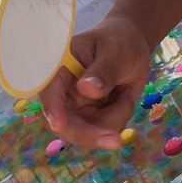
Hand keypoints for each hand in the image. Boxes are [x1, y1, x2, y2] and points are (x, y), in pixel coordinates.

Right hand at [39, 16, 150, 149]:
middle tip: (116, 140)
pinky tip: (124, 99)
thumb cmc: (119, 42)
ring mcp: (76, 109)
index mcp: (60, 69)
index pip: (50, 90)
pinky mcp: (91, 120)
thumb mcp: (114, 52)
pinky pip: (103, 132)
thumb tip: (86, 89)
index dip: (52, 108)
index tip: (58, 124)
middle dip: (90, 134)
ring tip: (126, 94)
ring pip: (88, 133)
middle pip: (65, 124)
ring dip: (113, 120)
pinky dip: (119, 119)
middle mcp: (63, 93)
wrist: (131, 48)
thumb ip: (102, 71)